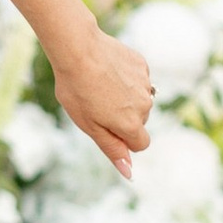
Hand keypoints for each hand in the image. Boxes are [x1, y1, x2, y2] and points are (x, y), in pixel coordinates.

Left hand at [52, 27, 153, 178]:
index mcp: (131, 124)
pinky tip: (107, 70)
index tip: (105, 126)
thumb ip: (112, 149)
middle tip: (96, 102)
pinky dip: (125, 78)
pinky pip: (137, 79)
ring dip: (124, 97)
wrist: (78, 49)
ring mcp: (145, 84)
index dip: (123, 139)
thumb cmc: (77, 90)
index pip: (141, 144)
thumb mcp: (89, 126)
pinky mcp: (142, 65)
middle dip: (123, 117)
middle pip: (139, 121)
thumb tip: (130, 173)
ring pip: (138, 99)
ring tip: (99, 84)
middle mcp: (145, 105)